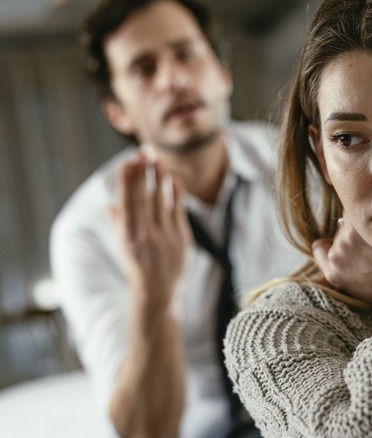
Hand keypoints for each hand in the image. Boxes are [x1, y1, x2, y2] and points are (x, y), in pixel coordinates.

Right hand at [110, 154, 191, 313]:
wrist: (158, 293)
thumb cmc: (138, 268)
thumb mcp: (123, 246)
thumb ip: (119, 224)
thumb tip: (109, 205)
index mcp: (127, 235)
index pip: (127, 201)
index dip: (127, 181)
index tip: (127, 162)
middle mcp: (145, 234)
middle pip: (144, 197)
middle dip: (143, 173)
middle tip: (143, 152)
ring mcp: (165, 236)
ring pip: (162, 201)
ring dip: (160, 178)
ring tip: (158, 160)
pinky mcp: (182, 239)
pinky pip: (178, 211)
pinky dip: (176, 194)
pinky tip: (174, 180)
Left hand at [312, 218, 371, 305]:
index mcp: (363, 220)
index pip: (359, 206)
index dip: (370, 213)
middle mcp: (345, 235)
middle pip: (348, 223)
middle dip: (359, 229)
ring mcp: (338, 254)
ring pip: (339, 236)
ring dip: (349, 242)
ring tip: (365, 255)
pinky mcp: (334, 272)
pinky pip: (321, 250)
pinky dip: (325, 248)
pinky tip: (335, 250)